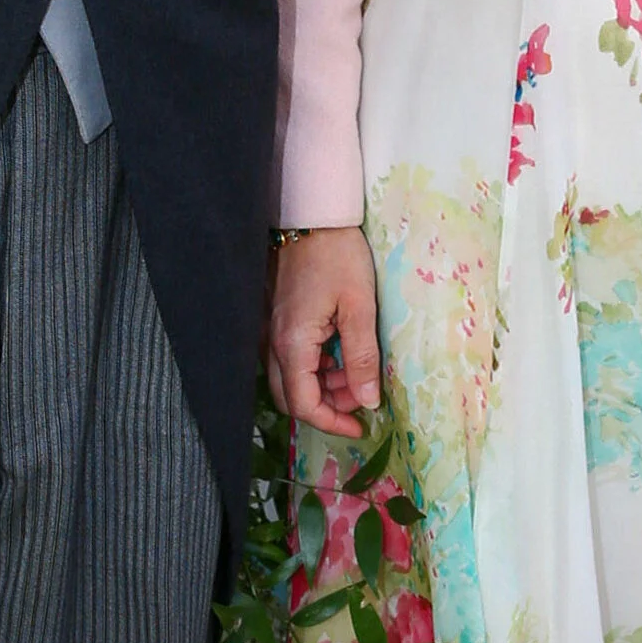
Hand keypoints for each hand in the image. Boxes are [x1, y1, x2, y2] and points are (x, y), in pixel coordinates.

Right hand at [266, 226, 381, 441]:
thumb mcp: (359, 307)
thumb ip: (362, 358)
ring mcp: (272, 331)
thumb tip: (368, 401)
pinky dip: (317, 367)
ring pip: (293, 378)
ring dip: (324, 385)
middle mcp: (274, 342)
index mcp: (292, 343)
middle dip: (328, 406)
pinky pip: (293, 359)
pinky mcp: (278, 321)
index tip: (362, 425)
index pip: (303, 404)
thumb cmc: (337, 256)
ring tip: (359, 372)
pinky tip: (342, 352)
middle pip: (293, 396)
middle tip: (362, 399)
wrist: (311, 217)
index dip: (332, 422)